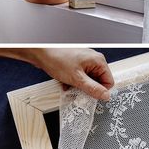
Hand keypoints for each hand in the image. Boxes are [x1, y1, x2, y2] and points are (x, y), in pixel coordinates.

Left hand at [0, 48, 114, 99]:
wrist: (40, 52)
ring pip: (87, 81)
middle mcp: (93, 60)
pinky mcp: (75, 64)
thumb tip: (106, 96)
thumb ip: (93, 89)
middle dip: (87, 89)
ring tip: (68, 86)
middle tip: (77, 91)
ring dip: (79, 87)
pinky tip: (64, 83)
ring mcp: (84, 62)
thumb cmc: (57, 59)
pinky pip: (79, 78)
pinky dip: (73, 82)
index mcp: (98, 61)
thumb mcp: (77, 79)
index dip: (100, 91)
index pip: (108, 82)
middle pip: (98, 82)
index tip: (90, 96)